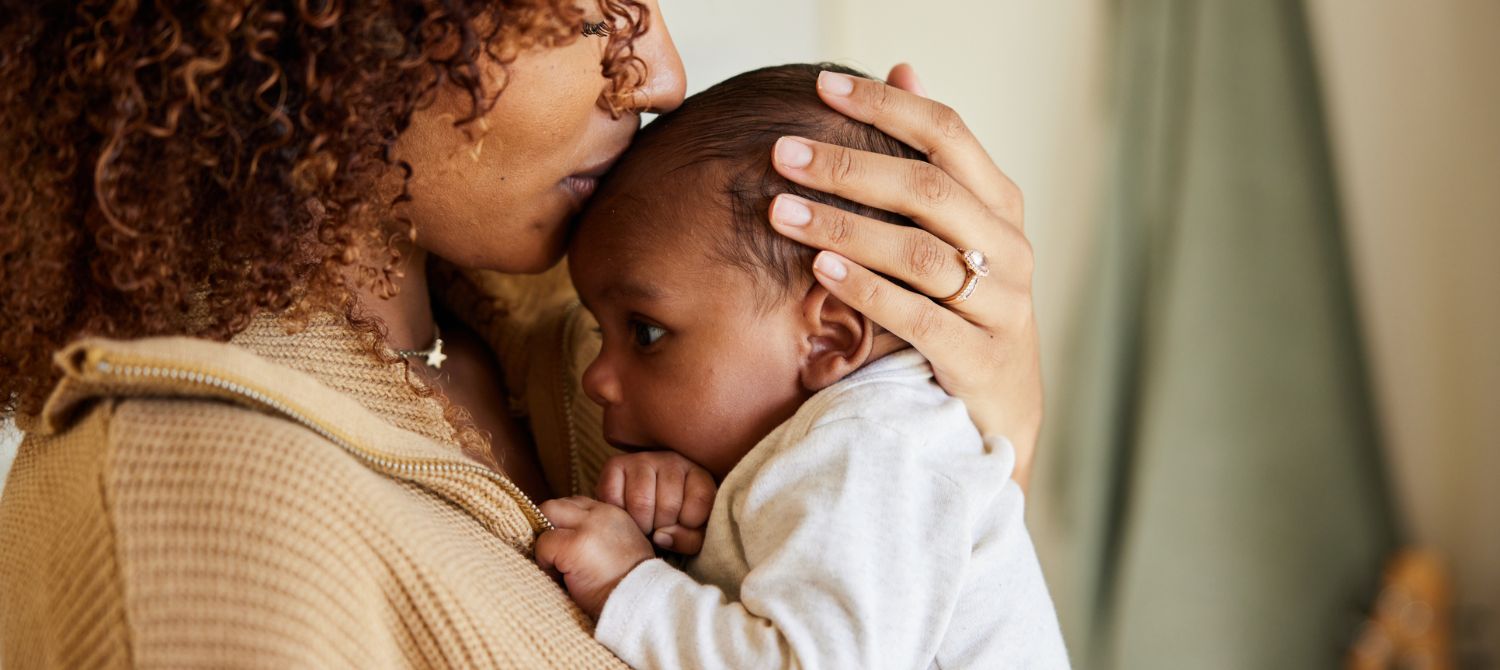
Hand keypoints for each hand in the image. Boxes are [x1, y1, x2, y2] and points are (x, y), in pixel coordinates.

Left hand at [535, 496, 653, 618]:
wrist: (640, 604)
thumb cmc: (629, 586)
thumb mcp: (622, 548)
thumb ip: (599, 535)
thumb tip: (566, 536)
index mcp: (614, 514)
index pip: (575, 505)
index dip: (564, 525)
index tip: (566, 547)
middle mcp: (601, 514)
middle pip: (555, 505)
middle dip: (548, 528)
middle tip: (555, 556)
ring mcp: (587, 527)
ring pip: (547, 516)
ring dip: (546, 543)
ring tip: (559, 568)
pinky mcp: (574, 545)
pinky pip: (543, 544)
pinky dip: (545, 562)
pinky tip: (562, 579)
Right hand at [596, 450, 716, 553]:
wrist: (645, 510)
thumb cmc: (674, 523)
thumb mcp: (694, 534)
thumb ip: (689, 540)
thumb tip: (660, 536)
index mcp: (699, 474)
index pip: (700, 502)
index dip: (689, 525)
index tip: (682, 526)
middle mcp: (672, 461)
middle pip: (668, 505)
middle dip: (662, 527)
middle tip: (659, 527)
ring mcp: (642, 460)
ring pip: (641, 502)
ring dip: (640, 524)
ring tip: (644, 524)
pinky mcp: (615, 464)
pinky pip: (613, 497)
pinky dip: (619, 515)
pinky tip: (626, 514)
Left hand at [767, 64, 1041, 491]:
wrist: (999, 414)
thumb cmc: (964, 308)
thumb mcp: (955, 230)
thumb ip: (930, 158)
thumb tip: (904, 66)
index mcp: (1000, 206)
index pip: (949, 133)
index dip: (887, 105)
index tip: (822, 84)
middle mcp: (1010, 248)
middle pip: (929, 189)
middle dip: (850, 165)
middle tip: (783, 154)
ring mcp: (1001, 306)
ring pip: (921, 253)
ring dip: (845, 227)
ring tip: (782, 211)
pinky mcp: (980, 360)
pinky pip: (919, 317)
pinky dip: (868, 290)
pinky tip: (821, 269)